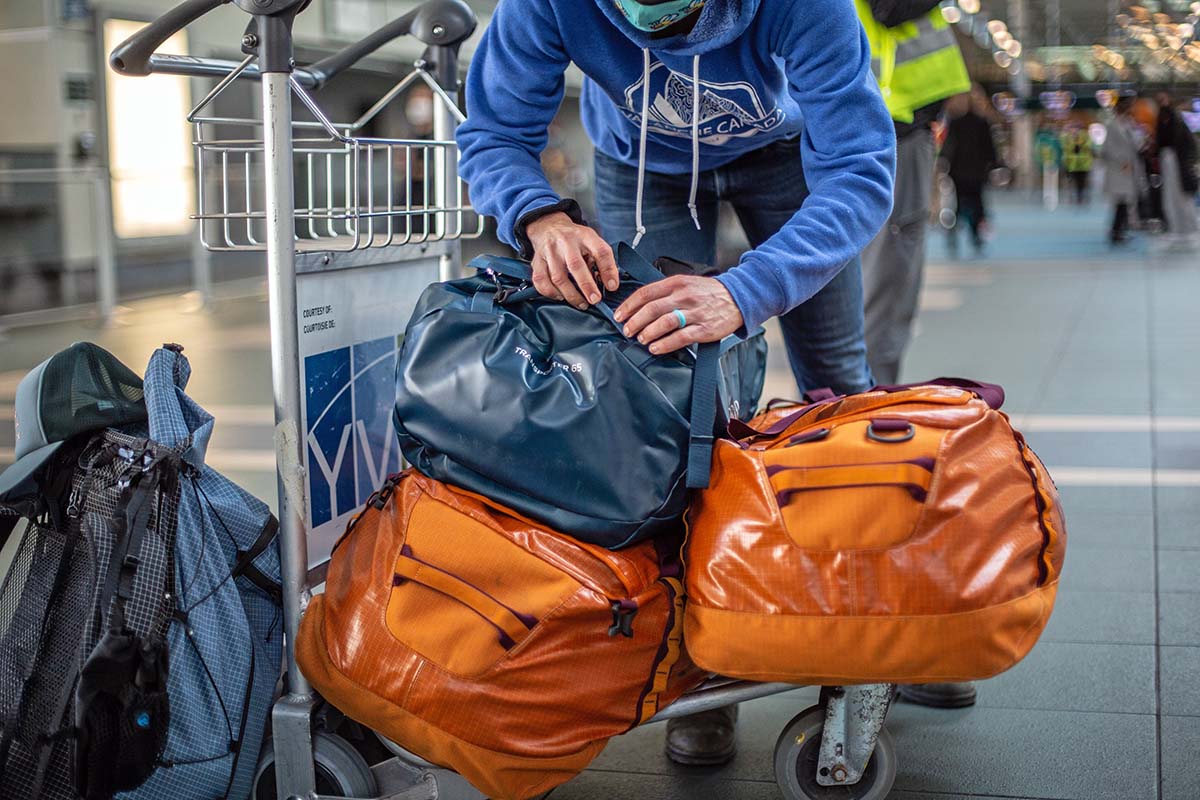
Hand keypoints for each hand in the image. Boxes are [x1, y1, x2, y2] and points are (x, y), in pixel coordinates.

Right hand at [525, 212, 618, 308]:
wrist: (549, 226)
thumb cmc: (575, 240)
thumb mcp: (592, 241)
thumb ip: (601, 259)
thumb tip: (609, 284)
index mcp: (585, 236)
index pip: (600, 251)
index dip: (608, 270)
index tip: (612, 286)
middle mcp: (566, 242)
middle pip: (576, 265)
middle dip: (587, 286)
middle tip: (595, 300)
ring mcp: (549, 251)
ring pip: (558, 277)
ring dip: (571, 295)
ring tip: (582, 303)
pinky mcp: (537, 261)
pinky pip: (541, 281)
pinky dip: (550, 292)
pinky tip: (560, 296)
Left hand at [614, 275, 743, 354]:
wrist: (739, 297)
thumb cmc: (709, 293)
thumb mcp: (686, 283)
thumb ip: (666, 292)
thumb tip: (640, 306)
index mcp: (677, 283)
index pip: (646, 293)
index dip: (629, 306)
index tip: (619, 315)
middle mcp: (684, 296)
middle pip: (652, 309)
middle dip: (635, 321)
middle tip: (627, 330)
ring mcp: (694, 313)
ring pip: (664, 323)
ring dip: (648, 333)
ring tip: (640, 339)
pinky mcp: (704, 329)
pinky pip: (680, 337)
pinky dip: (665, 344)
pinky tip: (655, 348)